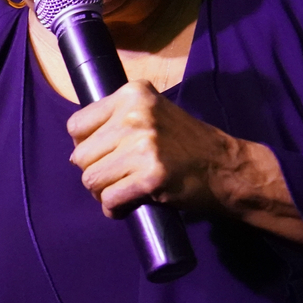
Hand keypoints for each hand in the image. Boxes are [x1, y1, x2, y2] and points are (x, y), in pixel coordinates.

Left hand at [65, 81, 302, 244]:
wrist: (227, 168)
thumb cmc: (187, 143)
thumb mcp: (153, 113)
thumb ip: (118, 119)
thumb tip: (76, 148)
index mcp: (132, 94)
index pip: (76, 125)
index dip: (86, 146)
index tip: (104, 155)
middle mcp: (135, 115)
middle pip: (81, 156)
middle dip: (95, 172)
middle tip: (118, 177)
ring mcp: (143, 146)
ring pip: (91, 179)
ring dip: (103, 192)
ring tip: (125, 190)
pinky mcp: (151, 176)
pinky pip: (109, 200)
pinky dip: (115, 209)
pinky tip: (129, 205)